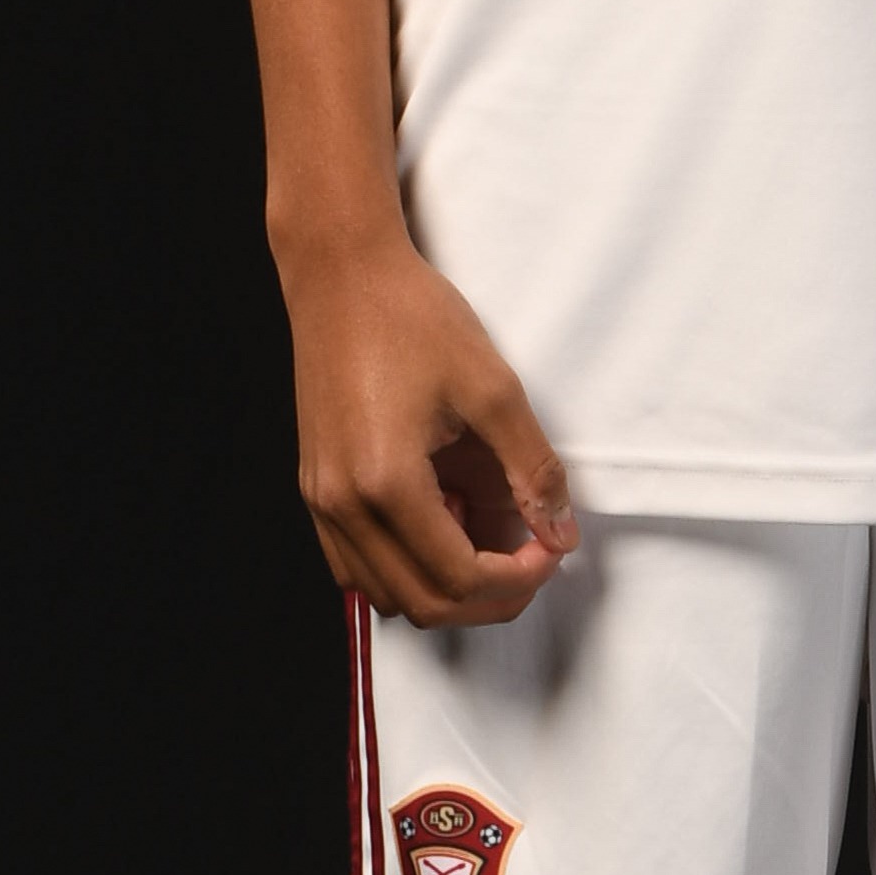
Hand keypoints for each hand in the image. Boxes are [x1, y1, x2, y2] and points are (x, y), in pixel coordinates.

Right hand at [282, 234, 580, 625]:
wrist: (341, 273)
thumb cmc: (412, 316)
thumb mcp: (491, 385)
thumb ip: (531, 467)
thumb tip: (559, 531)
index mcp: (386, 483)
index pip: (458, 577)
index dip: (517, 578)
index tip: (551, 547)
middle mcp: (343, 506)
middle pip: (421, 602)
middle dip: (488, 595)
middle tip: (531, 556)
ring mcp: (322, 501)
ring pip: (384, 592)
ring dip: (444, 583)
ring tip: (481, 524)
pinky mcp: (316, 488)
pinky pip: (356, 563)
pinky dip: (404, 563)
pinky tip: (438, 515)